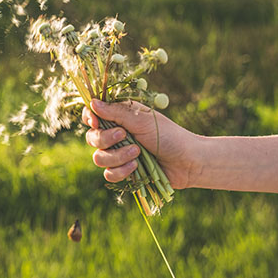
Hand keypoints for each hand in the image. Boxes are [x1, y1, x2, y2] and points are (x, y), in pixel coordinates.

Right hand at [82, 99, 199, 188]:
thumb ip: (115, 113)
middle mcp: (116, 134)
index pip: (93, 114)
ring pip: (99, 158)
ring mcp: (119, 154)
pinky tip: (136, 167)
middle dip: (105, 139)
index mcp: (120, 117)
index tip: (95, 122)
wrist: (187, 162)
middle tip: (124, 135)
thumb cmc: (168, 135)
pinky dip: (121, 171)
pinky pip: (109, 174)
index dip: (89, 118)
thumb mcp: (141, 120)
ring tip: (138, 153)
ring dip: (117, 156)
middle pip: (92, 137)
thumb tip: (93, 103)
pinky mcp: (124, 171)